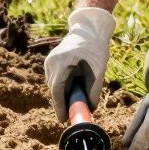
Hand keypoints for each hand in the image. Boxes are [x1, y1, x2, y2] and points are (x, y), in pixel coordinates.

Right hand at [43, 7, 115, 121]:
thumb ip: (93, 90)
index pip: (57, 90)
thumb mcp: (98, 70)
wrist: (89, 29)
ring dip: (62, 93)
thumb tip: (90, 109)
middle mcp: (51, 62)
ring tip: (74, 101)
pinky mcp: (51, 60)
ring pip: (53, 84)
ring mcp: (49, 61)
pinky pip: (54, 78)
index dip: (60, 107)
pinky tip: (71, 88)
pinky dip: (62, 85)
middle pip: (54, 89)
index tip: (63, 120)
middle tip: (71, 115)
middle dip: (62, 103)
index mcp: (62, 63)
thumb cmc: (95, 48)